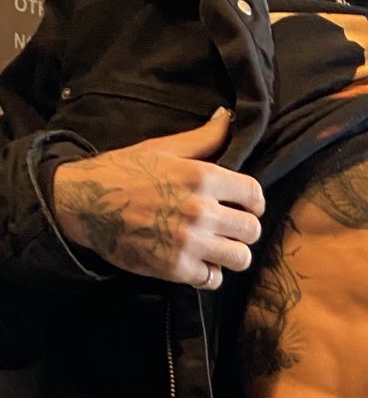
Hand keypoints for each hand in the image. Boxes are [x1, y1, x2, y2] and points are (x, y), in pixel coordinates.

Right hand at [53, 108, 264, 289]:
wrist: (83, 203)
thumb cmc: (123, 172)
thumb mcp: (163, 148)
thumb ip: (202, 138)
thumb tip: (226, 117)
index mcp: (201, 177)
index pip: (254, 195)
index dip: (255, 203)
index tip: (248, 207)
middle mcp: (200, 210)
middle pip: (251, 230)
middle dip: (244, 230)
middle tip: (229, 229)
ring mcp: (188, 241)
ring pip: (240, 258)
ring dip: (232, 255)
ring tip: (218, 249)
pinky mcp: (175, 268)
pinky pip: (213, 279)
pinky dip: (208, 274)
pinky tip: (198, 262)